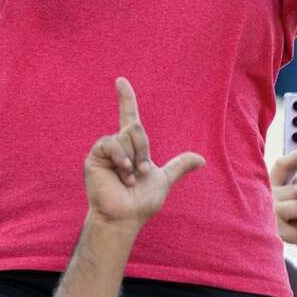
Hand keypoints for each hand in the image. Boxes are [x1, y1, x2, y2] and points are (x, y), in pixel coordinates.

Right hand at [82, 78, 203, 227]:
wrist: (125, 216)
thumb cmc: (141, 202)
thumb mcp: (164, 180)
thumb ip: (179, 166)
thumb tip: (201, 160)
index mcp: (131, 148)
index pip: (129, 117)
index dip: (126, 98)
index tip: (121, 80)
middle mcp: (117, 146)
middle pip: (135, 129)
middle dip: (144, 150)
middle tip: (141, 171)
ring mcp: (105, 151)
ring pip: (125, 137)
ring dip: (133, 160)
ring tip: (128, 178)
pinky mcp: (95, 157)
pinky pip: (110, 143)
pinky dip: (121, 158)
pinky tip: (122, 175)